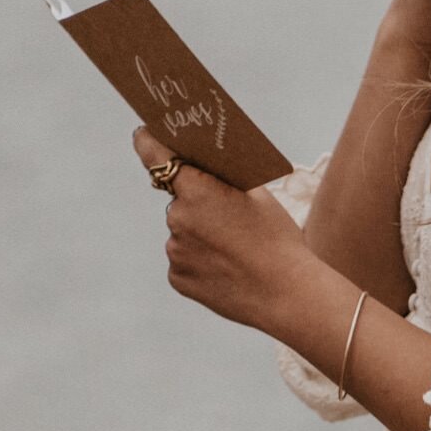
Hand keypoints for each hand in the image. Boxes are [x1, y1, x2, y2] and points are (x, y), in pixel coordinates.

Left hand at [137, 135, 315, 330]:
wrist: (286, 296)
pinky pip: (185, 260)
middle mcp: (178, 218)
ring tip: (235, 251)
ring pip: (183, 233)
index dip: (149, 142)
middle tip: (230, 219)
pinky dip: (200, 261)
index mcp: (197, 191)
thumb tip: (207, 170)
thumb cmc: (278, 241)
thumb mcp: (260, 197)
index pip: (157, 156)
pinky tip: (226, 269)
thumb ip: (226, 179)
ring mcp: (175, 251)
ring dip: (201, 236)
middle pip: (181, 201)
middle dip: (198, 204)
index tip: (143, 135)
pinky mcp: (177, 278)